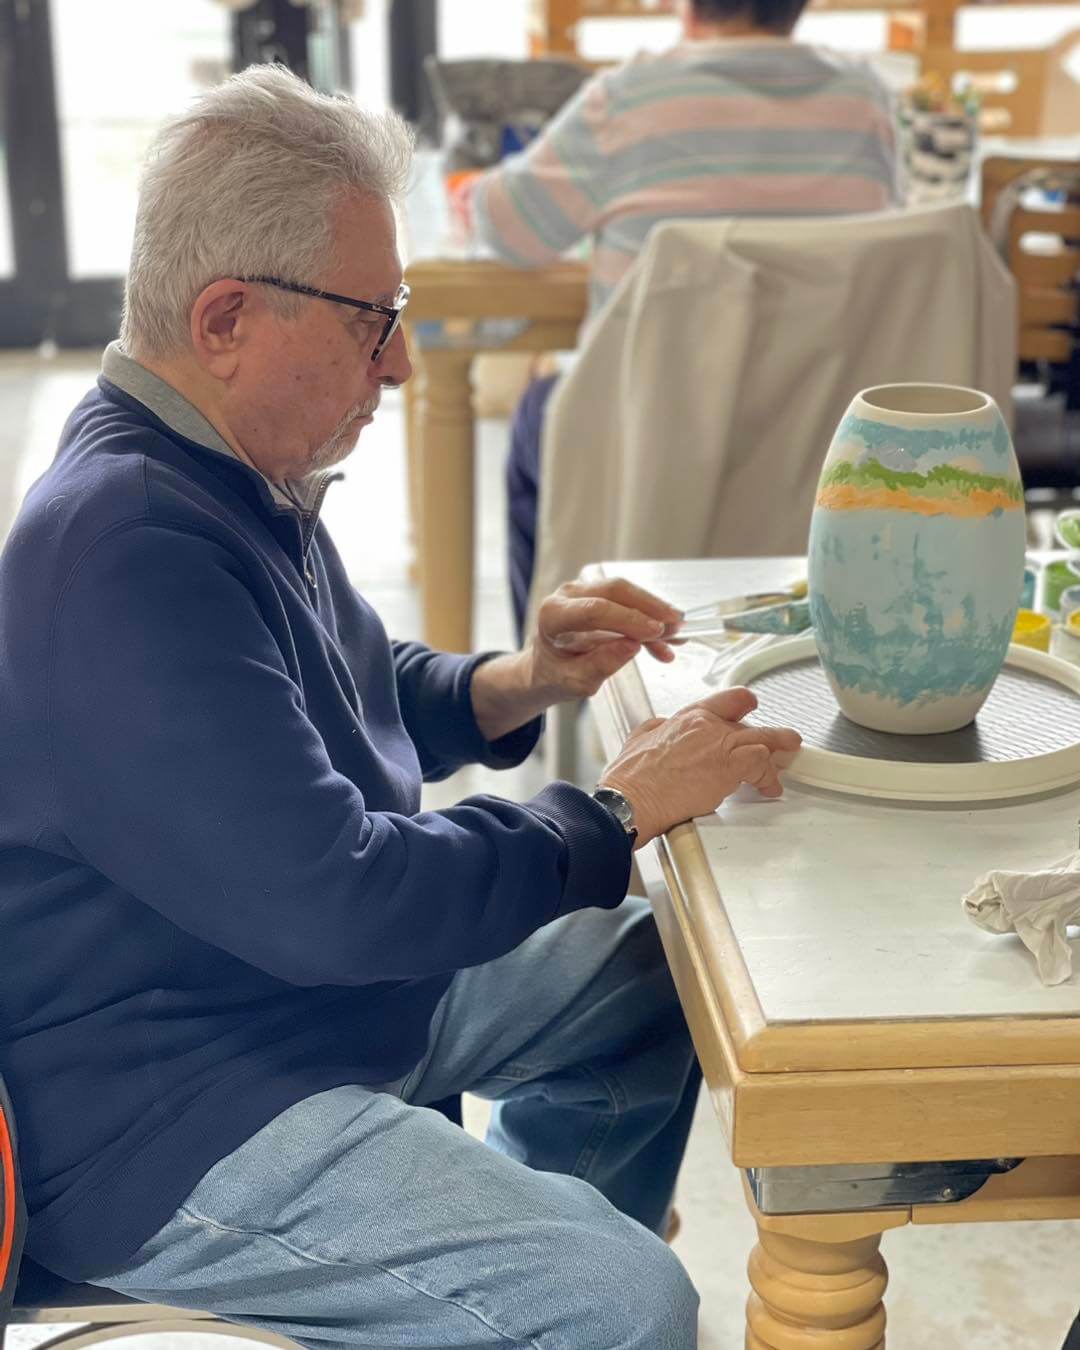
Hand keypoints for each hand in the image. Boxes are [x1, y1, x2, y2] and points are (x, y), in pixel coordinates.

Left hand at [523, 577, 682, 705]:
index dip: (629, 619)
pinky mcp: (598, 595)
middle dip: (650, 607)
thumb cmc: (557, 675)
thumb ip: (602, 664)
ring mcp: (583, 591)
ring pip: (626, 592)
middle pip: (614, 591)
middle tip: (677, 624)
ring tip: (678, 634)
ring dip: (655, 611)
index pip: (594, 610)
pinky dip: (650, 619)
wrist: (547, 668)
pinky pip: (629, 601)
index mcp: (553, 616)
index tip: (656, 632)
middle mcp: (566, 595)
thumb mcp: (576, 681)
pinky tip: (667, 642)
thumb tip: (632, 646)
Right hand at [599, 687, 801, 846]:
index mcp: (685, 718)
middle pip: (747, 719)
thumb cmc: (630, 780)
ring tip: (788, 756)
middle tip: (782, 739)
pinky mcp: (728, 767)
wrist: (630, 799)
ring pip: (762, 738)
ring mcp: (719, 744)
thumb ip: (657, 730)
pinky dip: (769, 775)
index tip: (749, 711)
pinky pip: (761, 763)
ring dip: (778, 749)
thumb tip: (664, 729)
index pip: (724, 701)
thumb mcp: (639, 739)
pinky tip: (769, 787)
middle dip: (767, 731)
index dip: (742, 706)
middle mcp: (705, 725)